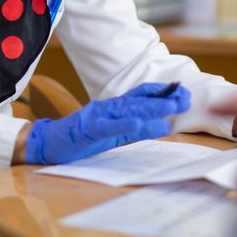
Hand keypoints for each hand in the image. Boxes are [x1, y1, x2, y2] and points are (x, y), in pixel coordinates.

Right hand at [25, 82, 190, 164]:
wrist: (50, 143)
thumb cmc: (83, 138)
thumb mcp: (116, 134)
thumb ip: (138, 129)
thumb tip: (165, 125)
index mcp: (115, 107)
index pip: (142, 95)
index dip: (163, 93)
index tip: (183, 93)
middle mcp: (109, 107)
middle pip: (140, 100)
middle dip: (164, 99)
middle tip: (185, 98)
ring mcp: (98, 116)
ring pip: (128, 110)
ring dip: (150, 107)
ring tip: (170, 106)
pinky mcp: (88, 129)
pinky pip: (107, 127)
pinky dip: (122, 124)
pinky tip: (138, 123)